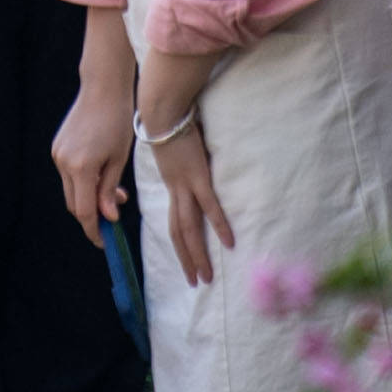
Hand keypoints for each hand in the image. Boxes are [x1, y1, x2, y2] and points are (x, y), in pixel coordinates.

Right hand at [51, 66, 135, 242]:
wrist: (102, 89)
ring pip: (72, 190)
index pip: (84, 211)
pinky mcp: (57, 148)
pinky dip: (83, 182)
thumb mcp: (119, 159)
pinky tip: (101, 175)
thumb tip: (108, 217)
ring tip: (116, 192)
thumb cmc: (117, 121)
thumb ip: (110, 190)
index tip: (105, 241)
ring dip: (89, 197)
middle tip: (114, 218)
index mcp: (81, 168)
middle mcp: (63, 163)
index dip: (94, 230)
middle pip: (74, 203)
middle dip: (92, 215)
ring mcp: (57, 155)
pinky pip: (69, 175)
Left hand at [144, 109, 233, 288]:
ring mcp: (186, 185)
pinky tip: (229, 242)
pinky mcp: (198, 176)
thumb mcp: (177, 148)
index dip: (180, 245)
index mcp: (172, 186)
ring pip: (190, 228)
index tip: (187, 263)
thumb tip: (195, 164)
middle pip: (180, 233)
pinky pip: (209, 206)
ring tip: (206, 276)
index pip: (175, 223)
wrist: (162, 109)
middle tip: (196, 282)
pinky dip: (218, 225)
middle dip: (187, 259)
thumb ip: (186, 161)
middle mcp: (176, 191)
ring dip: (198, 254)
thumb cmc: (172, 122)